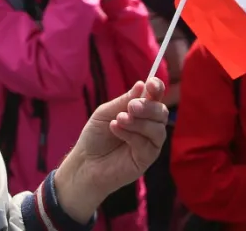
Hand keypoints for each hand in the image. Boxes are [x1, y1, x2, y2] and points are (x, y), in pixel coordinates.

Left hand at [52, 79, 168, 220]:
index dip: (157, 89)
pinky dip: (132, 134)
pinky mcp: (145, 160)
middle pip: (161, 112)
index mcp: (141, 112)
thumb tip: (142, 84)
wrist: (84, 163)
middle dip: (148, 107)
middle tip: (131, 107)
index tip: (152, 83)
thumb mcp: (106, 113)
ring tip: (119, 119)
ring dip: (140, 121)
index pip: (156, 98)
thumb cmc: (95, 137)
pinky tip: (117, 129)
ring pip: (158, 129)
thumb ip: (124, 101)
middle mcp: (148, 127)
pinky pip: (148, 145)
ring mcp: (149, 144)